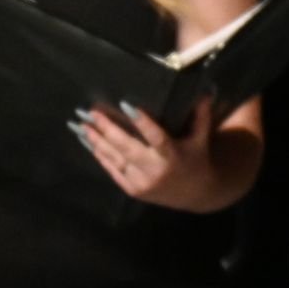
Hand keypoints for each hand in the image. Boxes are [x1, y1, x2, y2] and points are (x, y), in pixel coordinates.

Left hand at [74, 99, 218, 210]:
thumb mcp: (201, 140)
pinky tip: (89, 142)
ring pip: (115, 158)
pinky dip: (100, 156)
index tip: (127, 105)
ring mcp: (142, 182)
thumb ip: (201, 117)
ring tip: (83, 125)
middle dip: (108, 129)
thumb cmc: (196, 160)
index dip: (143, 122)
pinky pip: (113, 170)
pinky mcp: (133, 189)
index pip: (157, 137)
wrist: (196, 195)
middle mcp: (156, 170)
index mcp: (174, 156)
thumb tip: (205, 92)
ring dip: (97, 141)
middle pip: (128, 147)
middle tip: (92, 113)